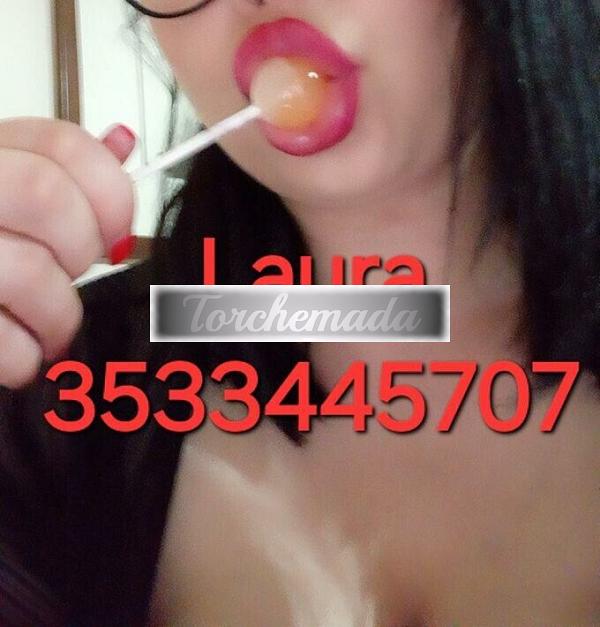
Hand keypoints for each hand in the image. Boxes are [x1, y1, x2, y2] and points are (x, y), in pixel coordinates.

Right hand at [0, 118, 135, 388]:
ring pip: (30, 272)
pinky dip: (25, 356)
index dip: (111, 193)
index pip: (63, 144)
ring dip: (59, 316)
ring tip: (50, 328)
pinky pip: (2, 341)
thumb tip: (122, 141)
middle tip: (74, 273)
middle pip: (46, 195)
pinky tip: (20, 351)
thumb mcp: (7, 190)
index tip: (117, 233)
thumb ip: (63, 171)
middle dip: (81, 247)